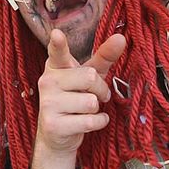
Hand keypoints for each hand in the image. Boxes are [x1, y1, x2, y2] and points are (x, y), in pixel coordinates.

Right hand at [30, 31, 126, 168]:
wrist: (57, 135)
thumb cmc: (75, 98)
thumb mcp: (89, 76)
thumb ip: (104, 57)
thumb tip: (121, 37)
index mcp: (55, 67)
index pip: (57, 53)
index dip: (58, 43)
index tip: (57, 33)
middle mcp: (47, 82)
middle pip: (89, 77)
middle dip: (100, 89)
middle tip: (95, 96)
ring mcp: (48, 103)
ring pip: (91, 101)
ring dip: (97, 108)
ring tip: (86, 111)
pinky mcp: (54, 124)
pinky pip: (90, 120)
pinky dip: (98, 122)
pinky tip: (89, 122)